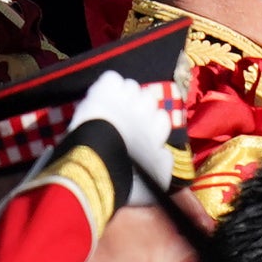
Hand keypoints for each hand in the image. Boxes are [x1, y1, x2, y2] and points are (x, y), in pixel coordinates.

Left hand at [70, 71, 174, 205]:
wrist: (95, 167)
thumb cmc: (123, 181)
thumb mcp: (153, 183)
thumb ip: (163, 167)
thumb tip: (166, 159)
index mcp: (158, 131)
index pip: (162, 118)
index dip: (147, 125)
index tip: (136, 134)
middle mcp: (147, 112)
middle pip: (148, 99)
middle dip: (137, 108)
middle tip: (121, 121)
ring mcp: (127, 99)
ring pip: (131, 87)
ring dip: (122, 96)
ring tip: (108, 108)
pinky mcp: (107, 90)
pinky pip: (111, 79)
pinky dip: (106, 86)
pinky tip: (99, 95)